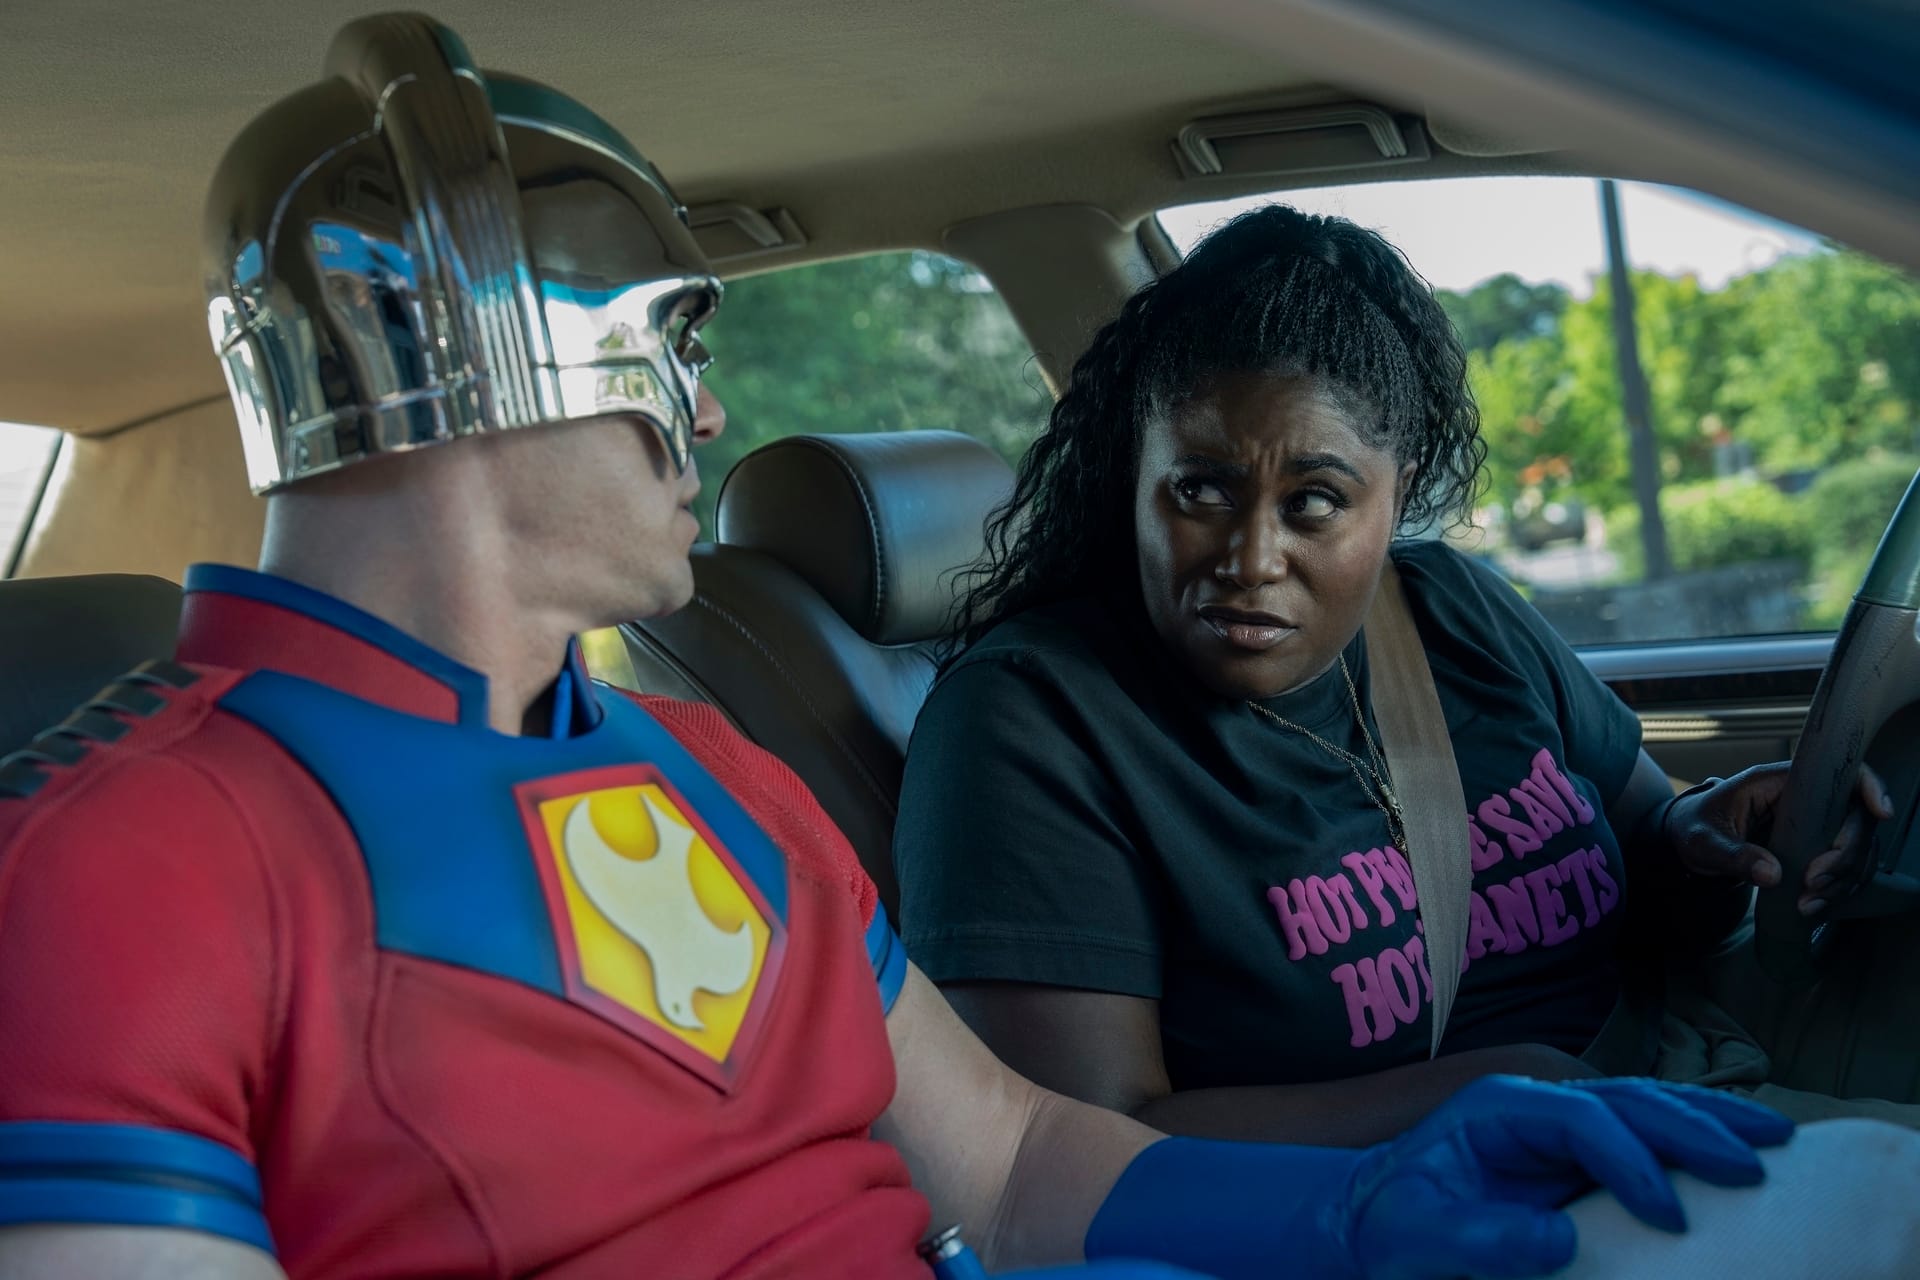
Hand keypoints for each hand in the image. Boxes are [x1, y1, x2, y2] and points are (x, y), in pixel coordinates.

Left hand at [1342, 1075, 1793, 1279]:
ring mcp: (1561, 1127)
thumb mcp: (1416, 1236)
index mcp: (1498, 1109)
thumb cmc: (1392, 1226)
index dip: (1631, 1160)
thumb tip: (1558, 1239)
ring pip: (1647, 1107)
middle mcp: (1536, 1106)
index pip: (1581, 1117)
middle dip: (1695, 1126)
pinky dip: (1694, 1142)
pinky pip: (1646, 1139)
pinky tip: (1738, 1153)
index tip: (1669, 1215)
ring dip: (1711, 1122)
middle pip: (1627, 1098)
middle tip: (1758, 1165)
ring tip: (1777, 1141)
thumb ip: (1477, 1237)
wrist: (1374, 1222)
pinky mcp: (1578, 1157)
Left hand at [1665, 762, 1891, 912]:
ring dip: (1842, 880)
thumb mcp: (1702, 840)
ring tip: (1808, 903)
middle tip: (1814, 884)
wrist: (1688, 841)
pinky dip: (1837, 890)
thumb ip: (1733, 855)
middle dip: (1845, 856)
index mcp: (1777, 782)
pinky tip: (1813, 907)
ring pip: (1855, 849)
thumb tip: (1771, 874)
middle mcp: (1804, 800)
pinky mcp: (1814, 850)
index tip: (1880, 813)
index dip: (1868, 787)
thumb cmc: (1694, 827)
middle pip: (1855, 819)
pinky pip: (1843, 870)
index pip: (1838, 772)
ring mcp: (1814, 825)